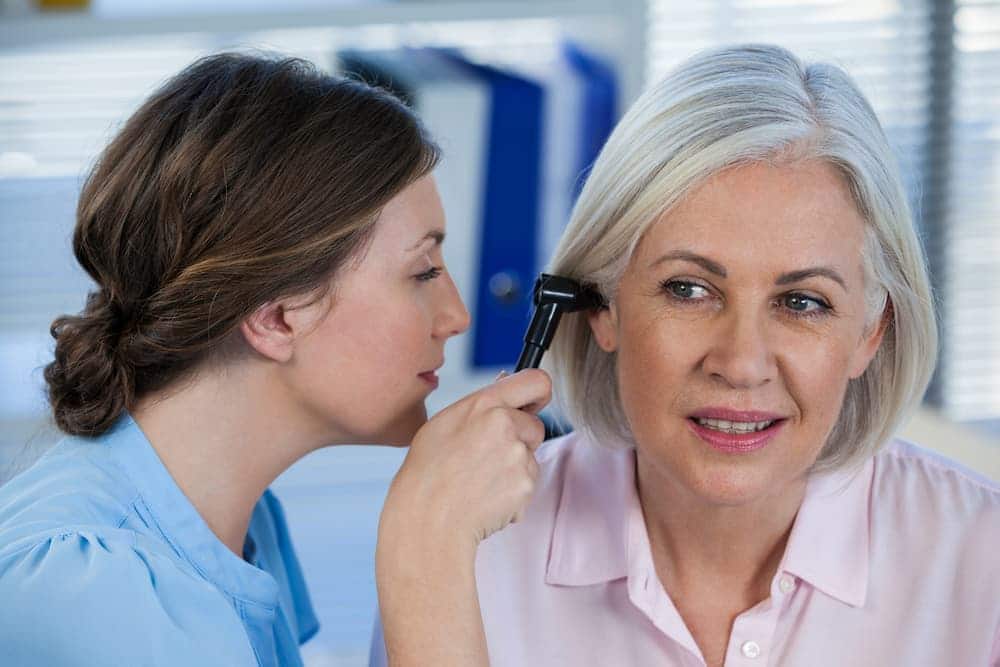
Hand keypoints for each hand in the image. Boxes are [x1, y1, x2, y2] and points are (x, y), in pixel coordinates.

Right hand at [379, 368, 551, 551]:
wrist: (428, 520)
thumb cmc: (428, 473)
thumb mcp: (444, 423)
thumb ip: (481, 403)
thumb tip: (506, 382)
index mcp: (485, 404)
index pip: (536, 381)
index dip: (539, 393)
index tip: (533, 404)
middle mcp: (506, 425)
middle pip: (536, 425)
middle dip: (520, 439)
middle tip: (487, 457)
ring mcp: (518, 456)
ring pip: (530, 457)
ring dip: (514, 468)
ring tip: (479, 480)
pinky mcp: (526, 485)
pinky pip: (527, 484)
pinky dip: (513, 492)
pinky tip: (485, 497)